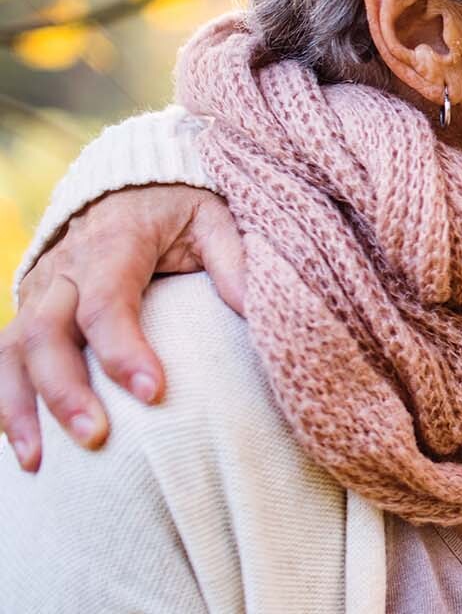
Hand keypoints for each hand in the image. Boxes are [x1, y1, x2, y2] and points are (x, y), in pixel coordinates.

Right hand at [0, 184, 245, 470]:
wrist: (125, 186)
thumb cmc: (176, 210)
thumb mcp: (212, 217)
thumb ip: (232, 259)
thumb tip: (252, 310)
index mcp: (113, 244)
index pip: (108, 302)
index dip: (125, 350)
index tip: (155, 393)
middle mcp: (64, 270)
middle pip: (47, 334)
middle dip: (65, 391)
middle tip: (96, 439)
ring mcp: (38, 293)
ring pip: (11, 351)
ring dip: (18, 408)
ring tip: (37, 461)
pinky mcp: (26, 312)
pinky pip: (2, 359)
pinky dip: (4, 402)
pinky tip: (20, 446)